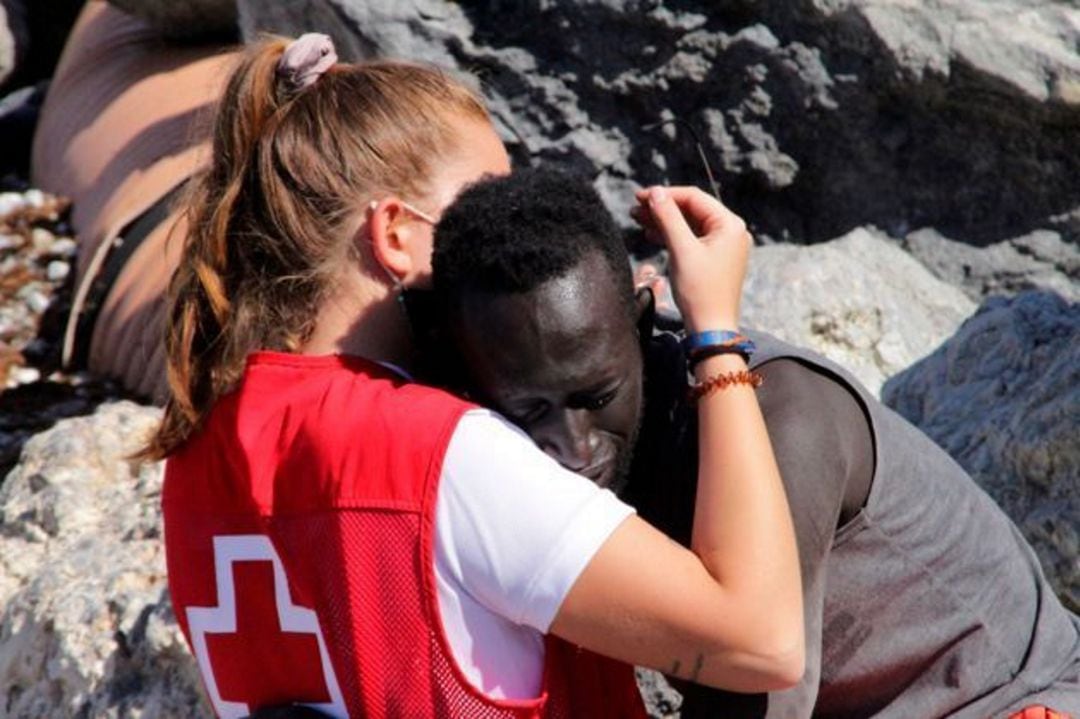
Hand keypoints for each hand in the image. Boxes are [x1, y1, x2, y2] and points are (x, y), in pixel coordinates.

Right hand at [631, 186, 750, 332]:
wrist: (711, 328)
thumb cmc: (700, 291)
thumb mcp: (681, 250)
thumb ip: (668, 218)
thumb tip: (655, 192)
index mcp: (730, 224)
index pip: (694, 198)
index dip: (665, 195)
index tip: (639, 197)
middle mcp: (731, 231)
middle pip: (691, 210)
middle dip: (662, 208)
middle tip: (635, 209)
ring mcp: (724, 245)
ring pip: (689, 224)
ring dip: (664, 221)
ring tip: (638, 219)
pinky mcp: (715, 258)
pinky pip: (692, 239)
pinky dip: (672, 236)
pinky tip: (652, 235)